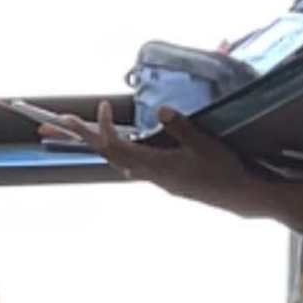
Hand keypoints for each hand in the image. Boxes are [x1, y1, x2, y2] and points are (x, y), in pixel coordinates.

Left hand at [83, 109, 277, 216]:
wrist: (238, 196)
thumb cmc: (223, 169)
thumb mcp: (203, 144)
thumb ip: (180, 127)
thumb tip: (159, 110)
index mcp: (154, 165)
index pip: (116, 146)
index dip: (102, 127)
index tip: (103, 106)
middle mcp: (149, 174)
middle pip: (109, 154)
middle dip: (85, 136)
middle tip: (63, 121)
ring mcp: (156, 179)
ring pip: (121, 161)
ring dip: (103, 145)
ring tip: (87, 131)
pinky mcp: (165, 181)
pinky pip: (136, 166)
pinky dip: (123, 153)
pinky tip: (126, 148)